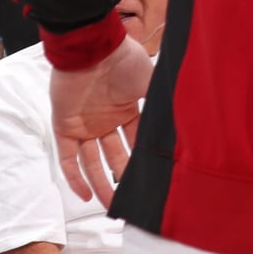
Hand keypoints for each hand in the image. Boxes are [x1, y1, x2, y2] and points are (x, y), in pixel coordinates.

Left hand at [51, 34, 154, 206]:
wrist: (92, 49)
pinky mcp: (64, 127)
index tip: (153, 175)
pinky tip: (85, 194)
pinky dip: (74, 177)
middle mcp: (104, 120)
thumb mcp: (151, 81)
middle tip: (130, 198)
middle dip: (122, 176)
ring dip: (100, 183)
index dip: (142, 157)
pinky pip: (67, 158)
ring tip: (110, 204)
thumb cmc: (124, 60)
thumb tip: (189, 118)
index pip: (135, 139)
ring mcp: (84, 124)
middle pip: (114, 155)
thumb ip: (163, 101)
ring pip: (92, 162)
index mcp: (125, 109)